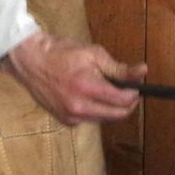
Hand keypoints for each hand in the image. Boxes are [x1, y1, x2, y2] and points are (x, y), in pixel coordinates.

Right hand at [3, 31, 146, 125]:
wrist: (31, 61)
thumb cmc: (61, 53)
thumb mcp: (93, 54)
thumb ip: (119, 68)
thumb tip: (143, 71)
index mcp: (88, 88)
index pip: (123, 101)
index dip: (134, 94)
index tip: (136, 86)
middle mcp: (80, 108)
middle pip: (117, 115)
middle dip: (127, 103)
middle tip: (127, 89)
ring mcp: (71, 117)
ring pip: (105, 118)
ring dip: (111, 107)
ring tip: (104, 88)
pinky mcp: (66, 121)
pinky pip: (91, 119)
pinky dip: (96, 109)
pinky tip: (89, 95)